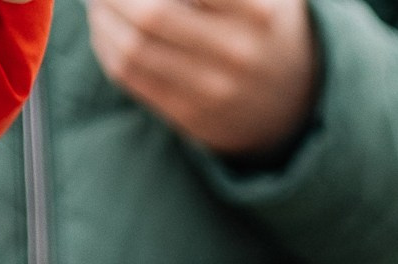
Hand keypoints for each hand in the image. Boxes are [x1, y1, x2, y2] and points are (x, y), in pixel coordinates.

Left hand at [88, 0, 319, 160]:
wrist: (294, 103)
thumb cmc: (264, 21)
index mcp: (259, 11)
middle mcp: (240, 54)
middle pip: (151, 13)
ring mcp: (216, 92)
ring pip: (132, 48)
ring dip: (103, 14)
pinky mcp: (193, 118)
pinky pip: (131, 77)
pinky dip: (106, 44)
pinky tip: (106, 24)